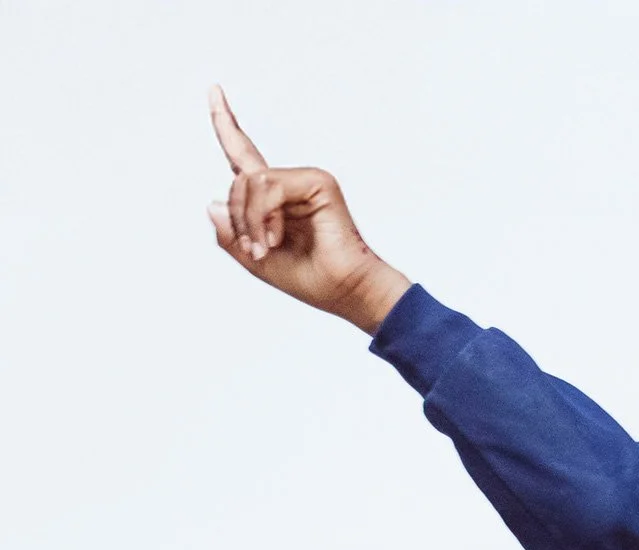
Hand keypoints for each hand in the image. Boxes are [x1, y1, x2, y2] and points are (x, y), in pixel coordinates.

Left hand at [206, 86, 408, 331]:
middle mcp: (289, 185)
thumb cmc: (311, 280)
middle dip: (237, 217)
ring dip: (249, 220)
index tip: (214, 90)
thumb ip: (230, 236)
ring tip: (266, 247)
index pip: (243, 154)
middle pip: (239, 178)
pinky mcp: (318, 182)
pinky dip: (264, 215)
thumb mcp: (255, 261)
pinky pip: (269, 187)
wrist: (346, 291)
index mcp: (274, 200)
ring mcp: (305, 181)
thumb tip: (212, 203)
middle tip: (253, 250)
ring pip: (250, 183)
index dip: (226, 123)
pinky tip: (277, 237)